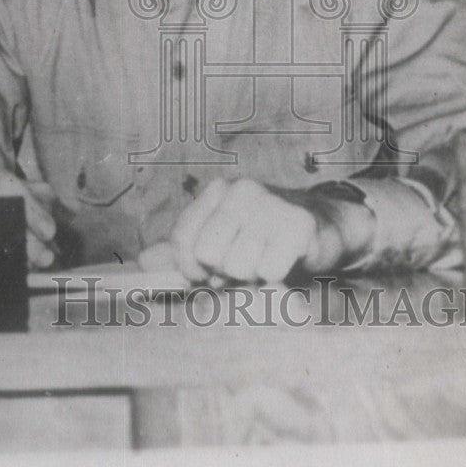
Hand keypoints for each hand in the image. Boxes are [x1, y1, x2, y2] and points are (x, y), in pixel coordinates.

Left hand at [140, 178, 318, 283]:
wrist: (322, 227)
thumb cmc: (264, 237)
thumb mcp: (221, 239)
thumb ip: (181, 251)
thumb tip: (143, 261)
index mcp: (216, 192)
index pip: (182, 241)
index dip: (192, 268)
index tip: (207, 273)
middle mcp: (240, 190)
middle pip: (208, 255)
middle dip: (224, 271)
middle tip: (244, 264)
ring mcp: (270, 204)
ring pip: (239, 266)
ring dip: (252, 275)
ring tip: (266, 259)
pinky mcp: (298, 223)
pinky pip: (269, 270)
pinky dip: (276, 276)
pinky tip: (285, 260)